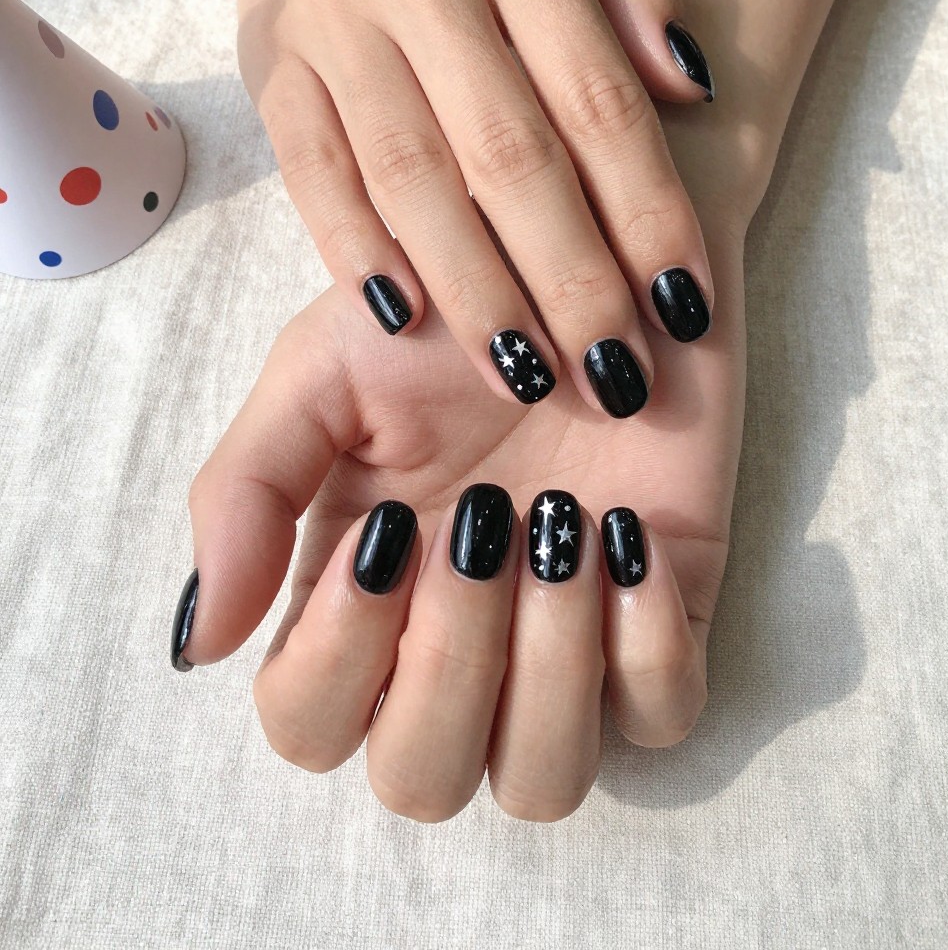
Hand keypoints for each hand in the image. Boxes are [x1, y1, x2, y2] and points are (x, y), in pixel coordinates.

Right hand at [175, 179, 747, 821]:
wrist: (585, 250)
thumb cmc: (448, 311)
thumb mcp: (320, 375)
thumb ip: (248, 493)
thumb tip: (201, 644)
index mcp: (356, 598)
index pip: (310, 722)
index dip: (338, 657)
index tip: (393, 526)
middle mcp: (454, 644)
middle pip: (422, 778)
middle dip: (451, 663)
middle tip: (485, 521)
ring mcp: (563, 643)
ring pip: (542, 780)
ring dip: (548, 669)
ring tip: (564, 527)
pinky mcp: (662, 619)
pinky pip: (662, 715)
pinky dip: (644, 646)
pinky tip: (631, 535)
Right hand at [202, 0, 717, 418]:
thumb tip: (692, 93)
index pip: (599, 101)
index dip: (649, 212)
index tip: (687, 307)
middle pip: (510, 157)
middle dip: (571, 280)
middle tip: (616, 379)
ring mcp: (335, 21)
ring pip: (412, 178)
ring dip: (473, 290)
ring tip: (526, 374)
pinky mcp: (270, 60)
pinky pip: (312, 168)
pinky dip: (355, 248)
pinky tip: (404, 320)